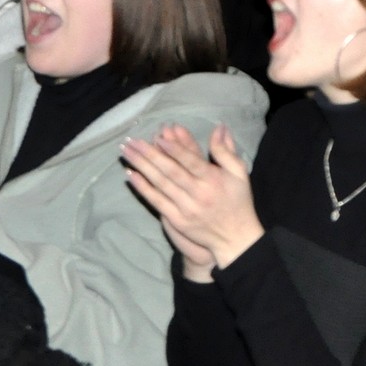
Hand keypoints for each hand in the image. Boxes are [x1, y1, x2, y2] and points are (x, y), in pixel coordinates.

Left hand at [121, 124, 262, 278]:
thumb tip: (219, 127)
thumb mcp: (239, 173)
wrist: (235, 239)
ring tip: (126, 152)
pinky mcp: (177, 220)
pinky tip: (131, 175)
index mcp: (213, 179)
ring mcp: (186, 208)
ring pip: (160, 184)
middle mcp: (198, 194)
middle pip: (170, 171)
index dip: (175, 149)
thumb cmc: (238, 201)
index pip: (191, 161)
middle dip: (148, 154)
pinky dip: (143, 188)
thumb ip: (226, 150)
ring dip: (141, 166)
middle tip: (131, 140)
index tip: (159, 137)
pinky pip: (157, 201)